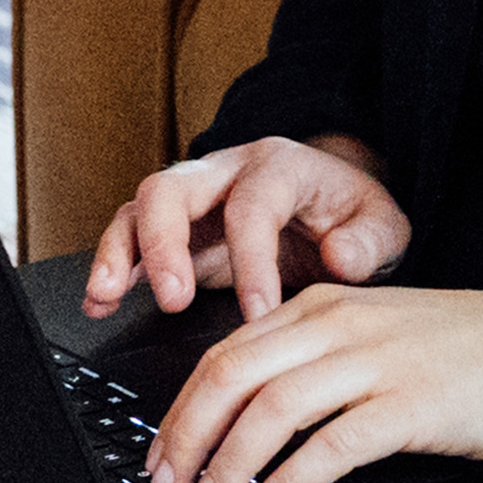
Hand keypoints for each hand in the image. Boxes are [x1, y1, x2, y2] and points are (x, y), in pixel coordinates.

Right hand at [84, 134, 410, 326]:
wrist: (330, 204)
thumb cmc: (351, 216)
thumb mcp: (383, 224)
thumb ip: (370, 240)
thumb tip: (341, 257)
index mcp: (278, 166)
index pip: (252, 207)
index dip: (253, 262)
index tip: (260, 315)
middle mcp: (223, 173)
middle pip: (172, 189)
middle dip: (164, 243)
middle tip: (174, 297)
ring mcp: (192, 199)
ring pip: (137, 210)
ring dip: (119, 253)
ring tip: (108, 295)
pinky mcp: (172, 229)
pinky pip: (128, 240)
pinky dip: (110, 270)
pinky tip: (99, 303)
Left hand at [148, 286, 482, 482]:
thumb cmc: (474, 352)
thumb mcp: (379, 334)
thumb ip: (317, 359)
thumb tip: (251, 415)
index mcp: (324, 308)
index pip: (225, 353)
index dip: (181, 408)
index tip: (161, 451)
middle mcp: (340, 326)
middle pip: (231, 377)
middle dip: (187, 436)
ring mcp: (374, 363)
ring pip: (270, 410)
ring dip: (230, 463)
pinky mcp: (409, 405)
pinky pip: (329, 446)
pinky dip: (288, 482)